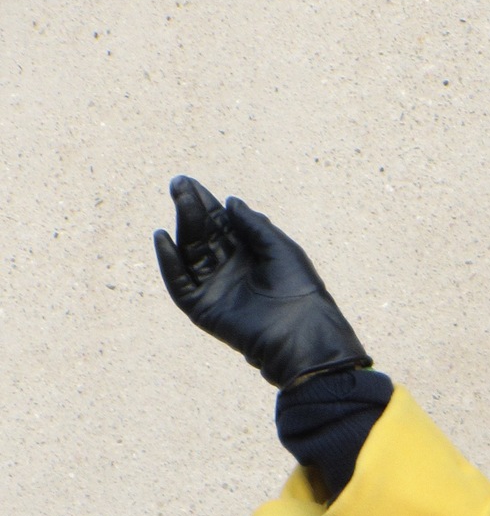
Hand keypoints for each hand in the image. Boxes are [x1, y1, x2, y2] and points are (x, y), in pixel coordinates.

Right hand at [153, 176, 370, 388]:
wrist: (300, 332)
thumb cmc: (299, 289)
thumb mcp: (279, 248)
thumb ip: (253, 225)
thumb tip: (230, 202)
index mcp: (250, 255)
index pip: (221, 225)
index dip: (206, 204)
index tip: (189, 183)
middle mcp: (230, 270)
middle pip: (204, 236)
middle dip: (191, 210)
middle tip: (177, 185)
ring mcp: (215, 289)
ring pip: (191, 254)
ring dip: (182, 228)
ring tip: (178, 201)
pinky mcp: (203, 309)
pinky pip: (180, 284)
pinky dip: (170, 263)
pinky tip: (163, 238)